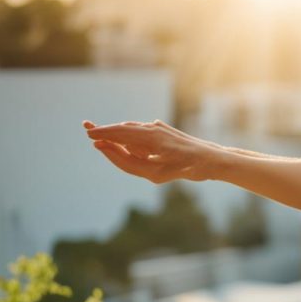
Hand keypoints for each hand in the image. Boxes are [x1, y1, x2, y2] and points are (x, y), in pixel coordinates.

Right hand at [84, 119, 220, 183]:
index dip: (102, 132)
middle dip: (107, 132)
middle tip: (89, 132)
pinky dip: (135, 141)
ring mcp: (160, 128)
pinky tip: (139, 151)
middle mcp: (154, 128)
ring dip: (122, 138)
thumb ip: (127, 162)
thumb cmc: (186, 169)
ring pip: (134, 132)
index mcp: (151, 136)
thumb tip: (105, 147)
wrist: (213, 160)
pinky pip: (144, 135)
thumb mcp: (153, 173)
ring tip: (114, 144)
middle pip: (124, 130)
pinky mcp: (165, 132)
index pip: (120, 132)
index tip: (88, 133)